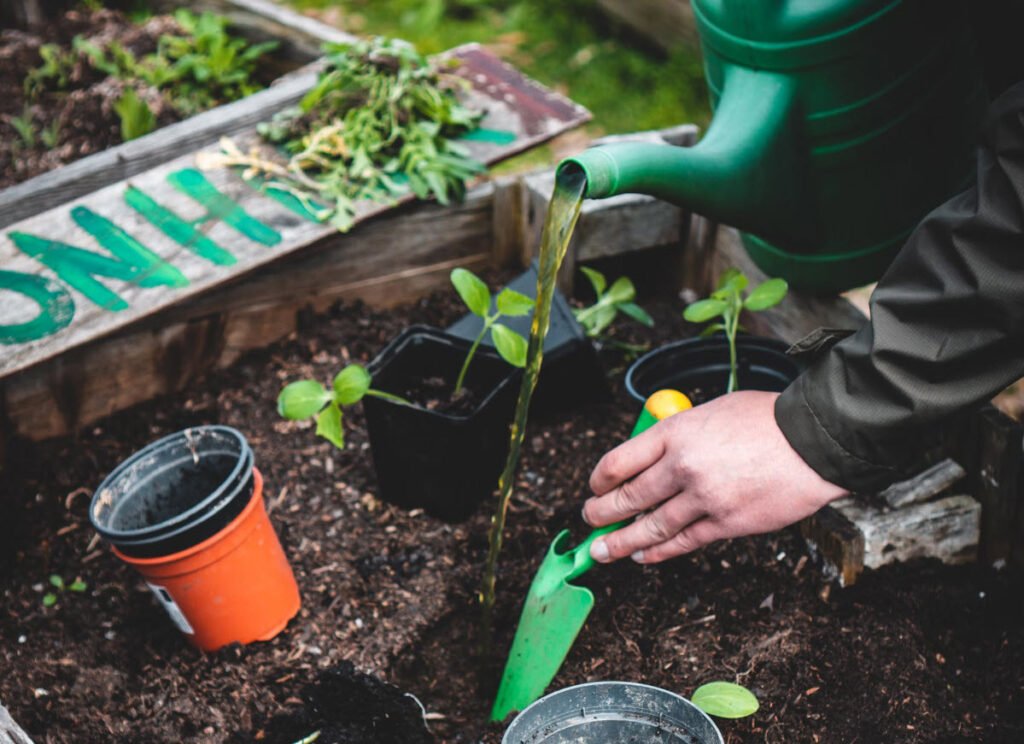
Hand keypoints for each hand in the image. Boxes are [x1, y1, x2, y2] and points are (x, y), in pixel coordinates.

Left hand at [583, 390, 847, 563]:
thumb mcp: (711, 411)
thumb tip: (654, 456)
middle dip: (601, 513)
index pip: (619, 461)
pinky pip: (683, 542)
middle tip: (589, 520)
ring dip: (620, 543)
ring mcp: (704, 498)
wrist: (814, 441)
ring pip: (650, 527)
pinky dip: (659, 552)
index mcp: (675, 433)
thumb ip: (680, 434)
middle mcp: (682, 466)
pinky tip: (643, 556)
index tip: (594, 488)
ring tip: (602, 551)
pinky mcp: (726, 523)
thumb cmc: (766, 420)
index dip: (599, 480)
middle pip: (628, 497)